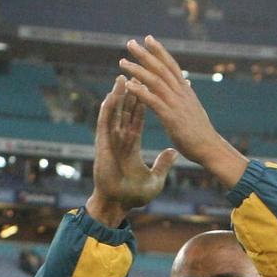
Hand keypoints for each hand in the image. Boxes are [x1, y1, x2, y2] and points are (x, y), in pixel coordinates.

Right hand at [86, 75, 177, 226]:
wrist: (118, 204)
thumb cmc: (133, 195)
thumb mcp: (155, 179)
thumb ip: (163, 164)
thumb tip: (173, 152)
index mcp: (131, 145)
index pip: (138, 118)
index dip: (144, 101)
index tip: (150, 85)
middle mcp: (120, 139)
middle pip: (126, 110)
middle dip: (131, 92)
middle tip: (136, 72)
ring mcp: (110, 141)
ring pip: (115, 113)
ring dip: (118, 95)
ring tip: (123, 76)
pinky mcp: (103, 145)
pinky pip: (105, 124)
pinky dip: (108, 109)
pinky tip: (111, 95)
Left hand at [120, 36, 247, 187]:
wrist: (210, 148)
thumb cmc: (201, 132)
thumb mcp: (193, 108)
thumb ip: (187, 95)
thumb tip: (187, 83)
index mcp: (186, 90)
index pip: (171, 65)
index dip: (160, 51)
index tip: (148, 38)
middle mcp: (181, 93)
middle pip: (161, 68)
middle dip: (145, 54)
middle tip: (130, 43)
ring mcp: (176, 105)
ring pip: (155, 81)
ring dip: (138, 70)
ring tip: (122, 62)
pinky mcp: (171, 118)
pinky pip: (153, 101)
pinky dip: (140, 91)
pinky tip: (128, 85)